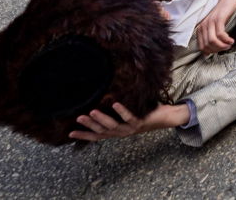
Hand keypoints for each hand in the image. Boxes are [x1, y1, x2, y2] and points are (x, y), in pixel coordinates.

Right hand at [68, 101, 188, 141]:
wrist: (165, 119)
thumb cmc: (144, 115)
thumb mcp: (127, 116)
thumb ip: (116, 113)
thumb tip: (103, 98)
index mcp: (117, 132)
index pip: (97, 136)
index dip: (84, 135)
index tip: (70, 133)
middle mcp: (121, 133)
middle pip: (102, 131)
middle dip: (89, 125)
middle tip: (78, 118)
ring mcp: (130, 129)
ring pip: (113, 126)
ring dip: (101, 119)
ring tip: (91, 112)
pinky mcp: (140, 122)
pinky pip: (129, 117)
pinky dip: (122, 111)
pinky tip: (115, 104)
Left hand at [194, 0, 235, 53]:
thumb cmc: (223, 12)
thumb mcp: (215, 26)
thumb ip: (210, 38)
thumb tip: (206, 54)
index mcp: (201, 28)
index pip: (202, 47)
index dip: (212, 51)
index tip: (220, 50)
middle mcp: (204, 25)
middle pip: (207, 45)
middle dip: (218, 49)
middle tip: (226, 47)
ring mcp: (210, 22)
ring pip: (213, 41)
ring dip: (222, 46)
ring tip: (229, 44)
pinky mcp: (219, 19)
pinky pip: (220, 34)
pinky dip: (226, 40)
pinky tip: (231, 40)